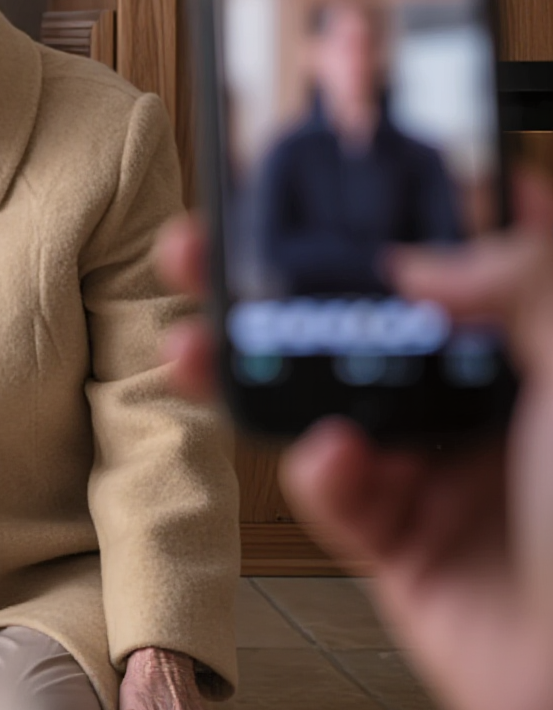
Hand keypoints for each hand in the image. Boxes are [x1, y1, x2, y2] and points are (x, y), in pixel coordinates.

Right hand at [158, 186, 552, 709]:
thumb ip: (523, 286)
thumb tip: (423, 255)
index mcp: (543, 352)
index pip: (470, 253)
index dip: (405, 202)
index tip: (335, 160)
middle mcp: (493, 402)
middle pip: (366, 319)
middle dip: (279, 284)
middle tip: (201, 247)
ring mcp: (443, 473)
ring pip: (326, 400)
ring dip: (253, 373)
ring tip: (191, 343)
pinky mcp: (404, 550)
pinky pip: (339, 497)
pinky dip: (324, 477)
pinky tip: (335, 464)